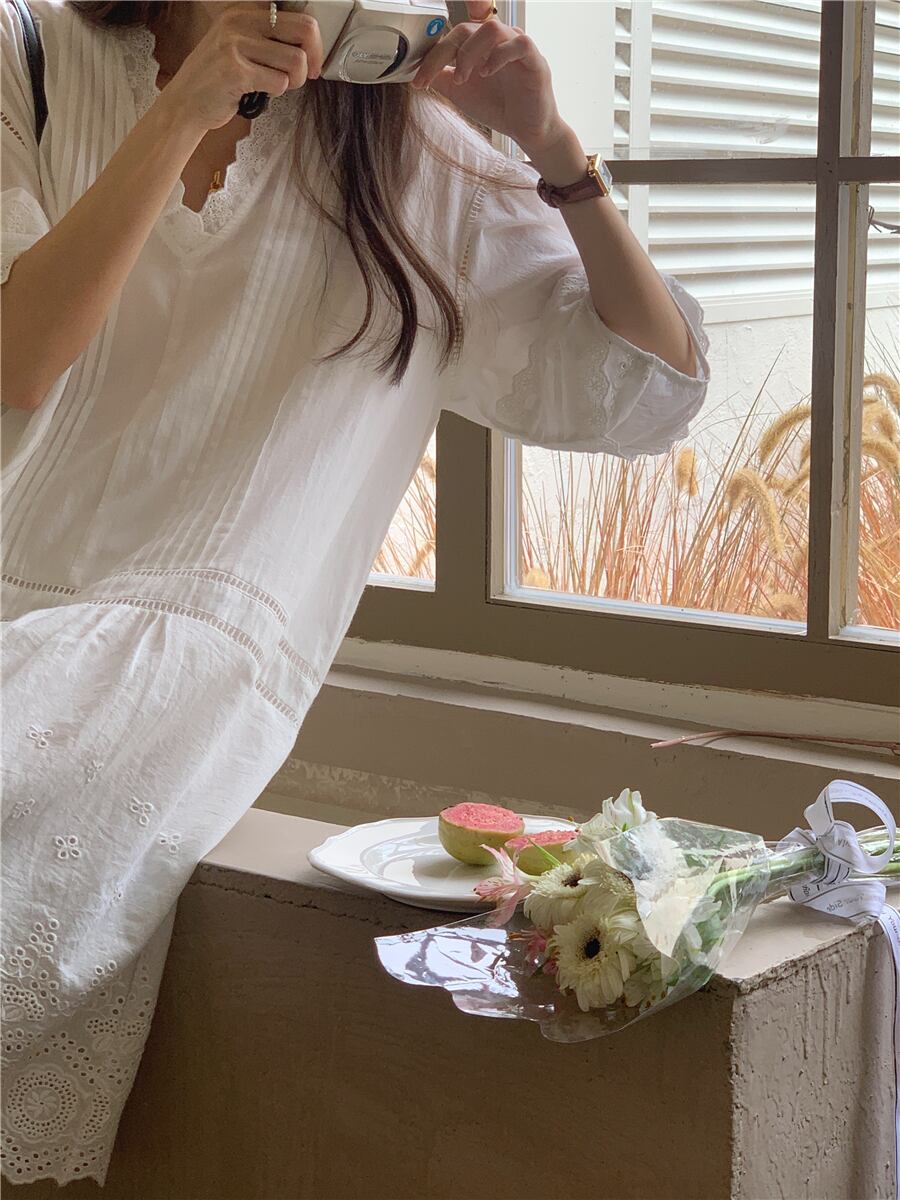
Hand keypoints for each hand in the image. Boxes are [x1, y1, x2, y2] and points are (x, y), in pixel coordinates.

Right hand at [161, 2, 324, 131]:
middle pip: (304, 30)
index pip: (298, 16)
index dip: (313, 41)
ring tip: (276, 86)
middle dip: (313, 59)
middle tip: (308, 75)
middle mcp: (240, 21)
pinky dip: (276, 93)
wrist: (185, 103)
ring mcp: (236, 44)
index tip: (312, 59)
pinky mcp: (236, 71)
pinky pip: (279, 83)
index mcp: (244, 11)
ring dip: (294, 81)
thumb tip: (310, 48)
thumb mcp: (238, 45)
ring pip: (296, 61)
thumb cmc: (217, 79)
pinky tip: (260, 92)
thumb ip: (268, 40)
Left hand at [410, 1, 566, 155]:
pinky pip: (519, 43)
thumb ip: (442, 79)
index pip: (452, 37)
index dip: (432, 56)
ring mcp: (517, 47)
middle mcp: (498, 40)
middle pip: (466, 28)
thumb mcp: (461, 94)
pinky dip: (499, 56)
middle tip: (433, 79)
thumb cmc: (498, 107)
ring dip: (470, 53)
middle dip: (445, 53)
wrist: (526, 130)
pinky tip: (486, 73)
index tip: (418, 81)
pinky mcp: (535, 60)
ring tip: (464, 78)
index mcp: (480, 45)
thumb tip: (417, 71)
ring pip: (491, 29)